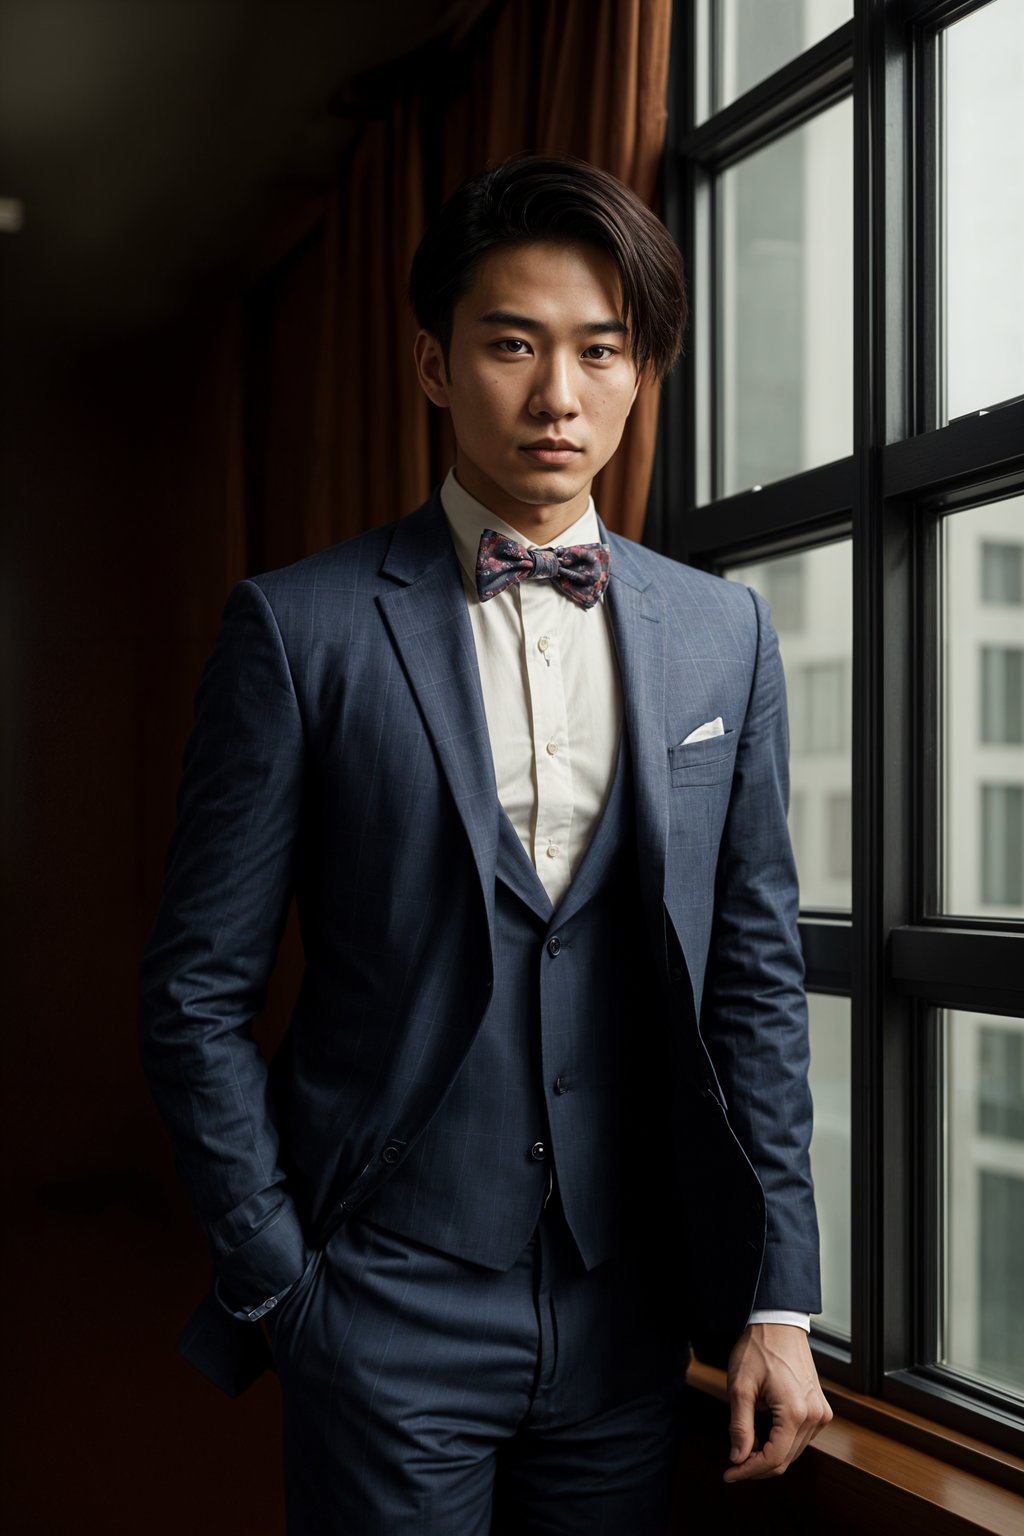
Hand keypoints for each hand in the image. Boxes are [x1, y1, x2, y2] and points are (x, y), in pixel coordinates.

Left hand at [723, 1323, 831, 1481]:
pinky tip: (763, 1437)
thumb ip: (739, 1426)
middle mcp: (815, 1416)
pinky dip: (781, 1444)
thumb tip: (738, 1458)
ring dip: (769, 1456)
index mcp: (795, 1413)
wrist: (779, 1323)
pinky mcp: (820, 1408)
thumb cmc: (759, 1348)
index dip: (748, 1471)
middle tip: (732, 1464)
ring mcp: (821, 1413)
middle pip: (785, 1460)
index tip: (729, 1473)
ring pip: (793, 1452)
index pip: (773, 1459)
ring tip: (744, 1449)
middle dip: (757, 1467)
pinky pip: (801, 1438)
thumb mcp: (740, 1386)